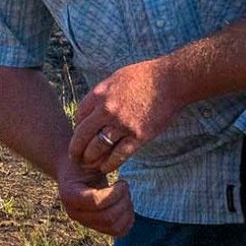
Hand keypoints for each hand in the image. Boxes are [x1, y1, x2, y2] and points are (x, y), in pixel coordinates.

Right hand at [57, 159, 134, 237]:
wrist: (74, 171)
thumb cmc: (84, 160)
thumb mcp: (89, 157)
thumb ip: (98, 161)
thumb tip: (110, 162)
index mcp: (70, 195)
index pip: (96, 202)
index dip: (115, 194)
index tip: (122, 182)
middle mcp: (74, 213)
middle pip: (107, 217)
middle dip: (123, 202)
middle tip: (125, 187)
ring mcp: (85, 221)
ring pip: (113, 226)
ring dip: (127, 211)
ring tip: (125, 195)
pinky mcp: (96, 226)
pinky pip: (118, 232)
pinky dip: (128, 220)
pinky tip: (126, 205)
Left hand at [69, 59, 183, 173]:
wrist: (171, 80)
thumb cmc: (144, 77)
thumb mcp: (115, 79)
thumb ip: (101, 94)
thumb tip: (91, 110)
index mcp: (99, 95)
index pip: (79, 117)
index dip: (77, 129)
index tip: (80, 136)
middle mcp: (107, 110)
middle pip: (82, 135)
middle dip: (76, 149)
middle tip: (75, 157)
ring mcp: (122, 124)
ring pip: (97, 148)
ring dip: (90, 159)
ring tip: (89, 164)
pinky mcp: (139, 136)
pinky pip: (118, 155)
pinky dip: (109, 164)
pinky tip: (105, 168)